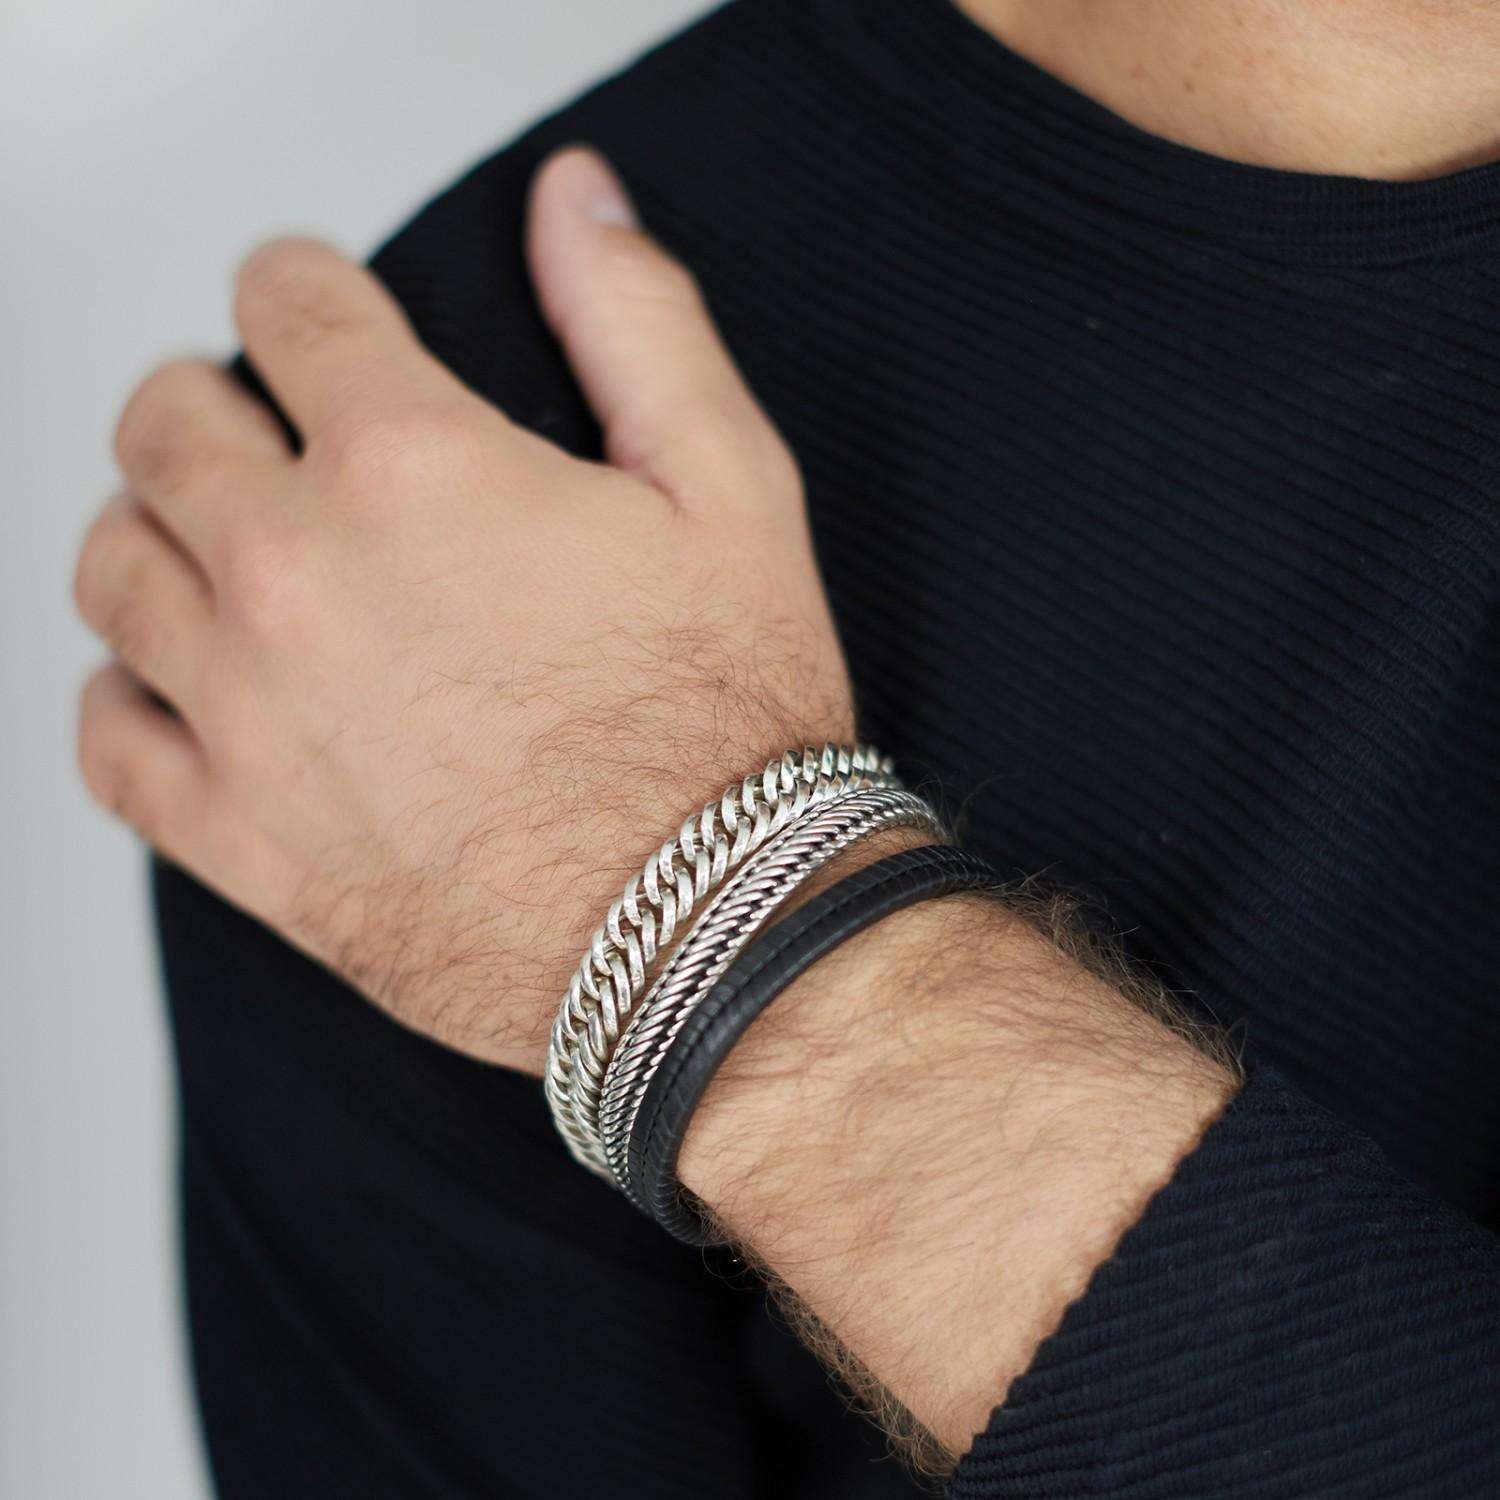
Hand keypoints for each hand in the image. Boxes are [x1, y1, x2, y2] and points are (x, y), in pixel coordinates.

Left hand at [74, 148, 853, 1072]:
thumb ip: (639, 321)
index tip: (318, 312)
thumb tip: (576, 200)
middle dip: (213, 399)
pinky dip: (127, 694)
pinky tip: (188, 687)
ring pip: (113, 566)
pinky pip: (108, 740)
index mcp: (411, 468)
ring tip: (225, 551)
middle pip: (163, 424)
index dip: (302, 288)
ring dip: (157, 531)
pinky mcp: (241, 839)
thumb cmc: (728, 725)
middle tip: (268, 431)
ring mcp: (249, 713)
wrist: (710, 933)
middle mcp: (297, 575)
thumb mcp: (732, 487)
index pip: (286, 307)